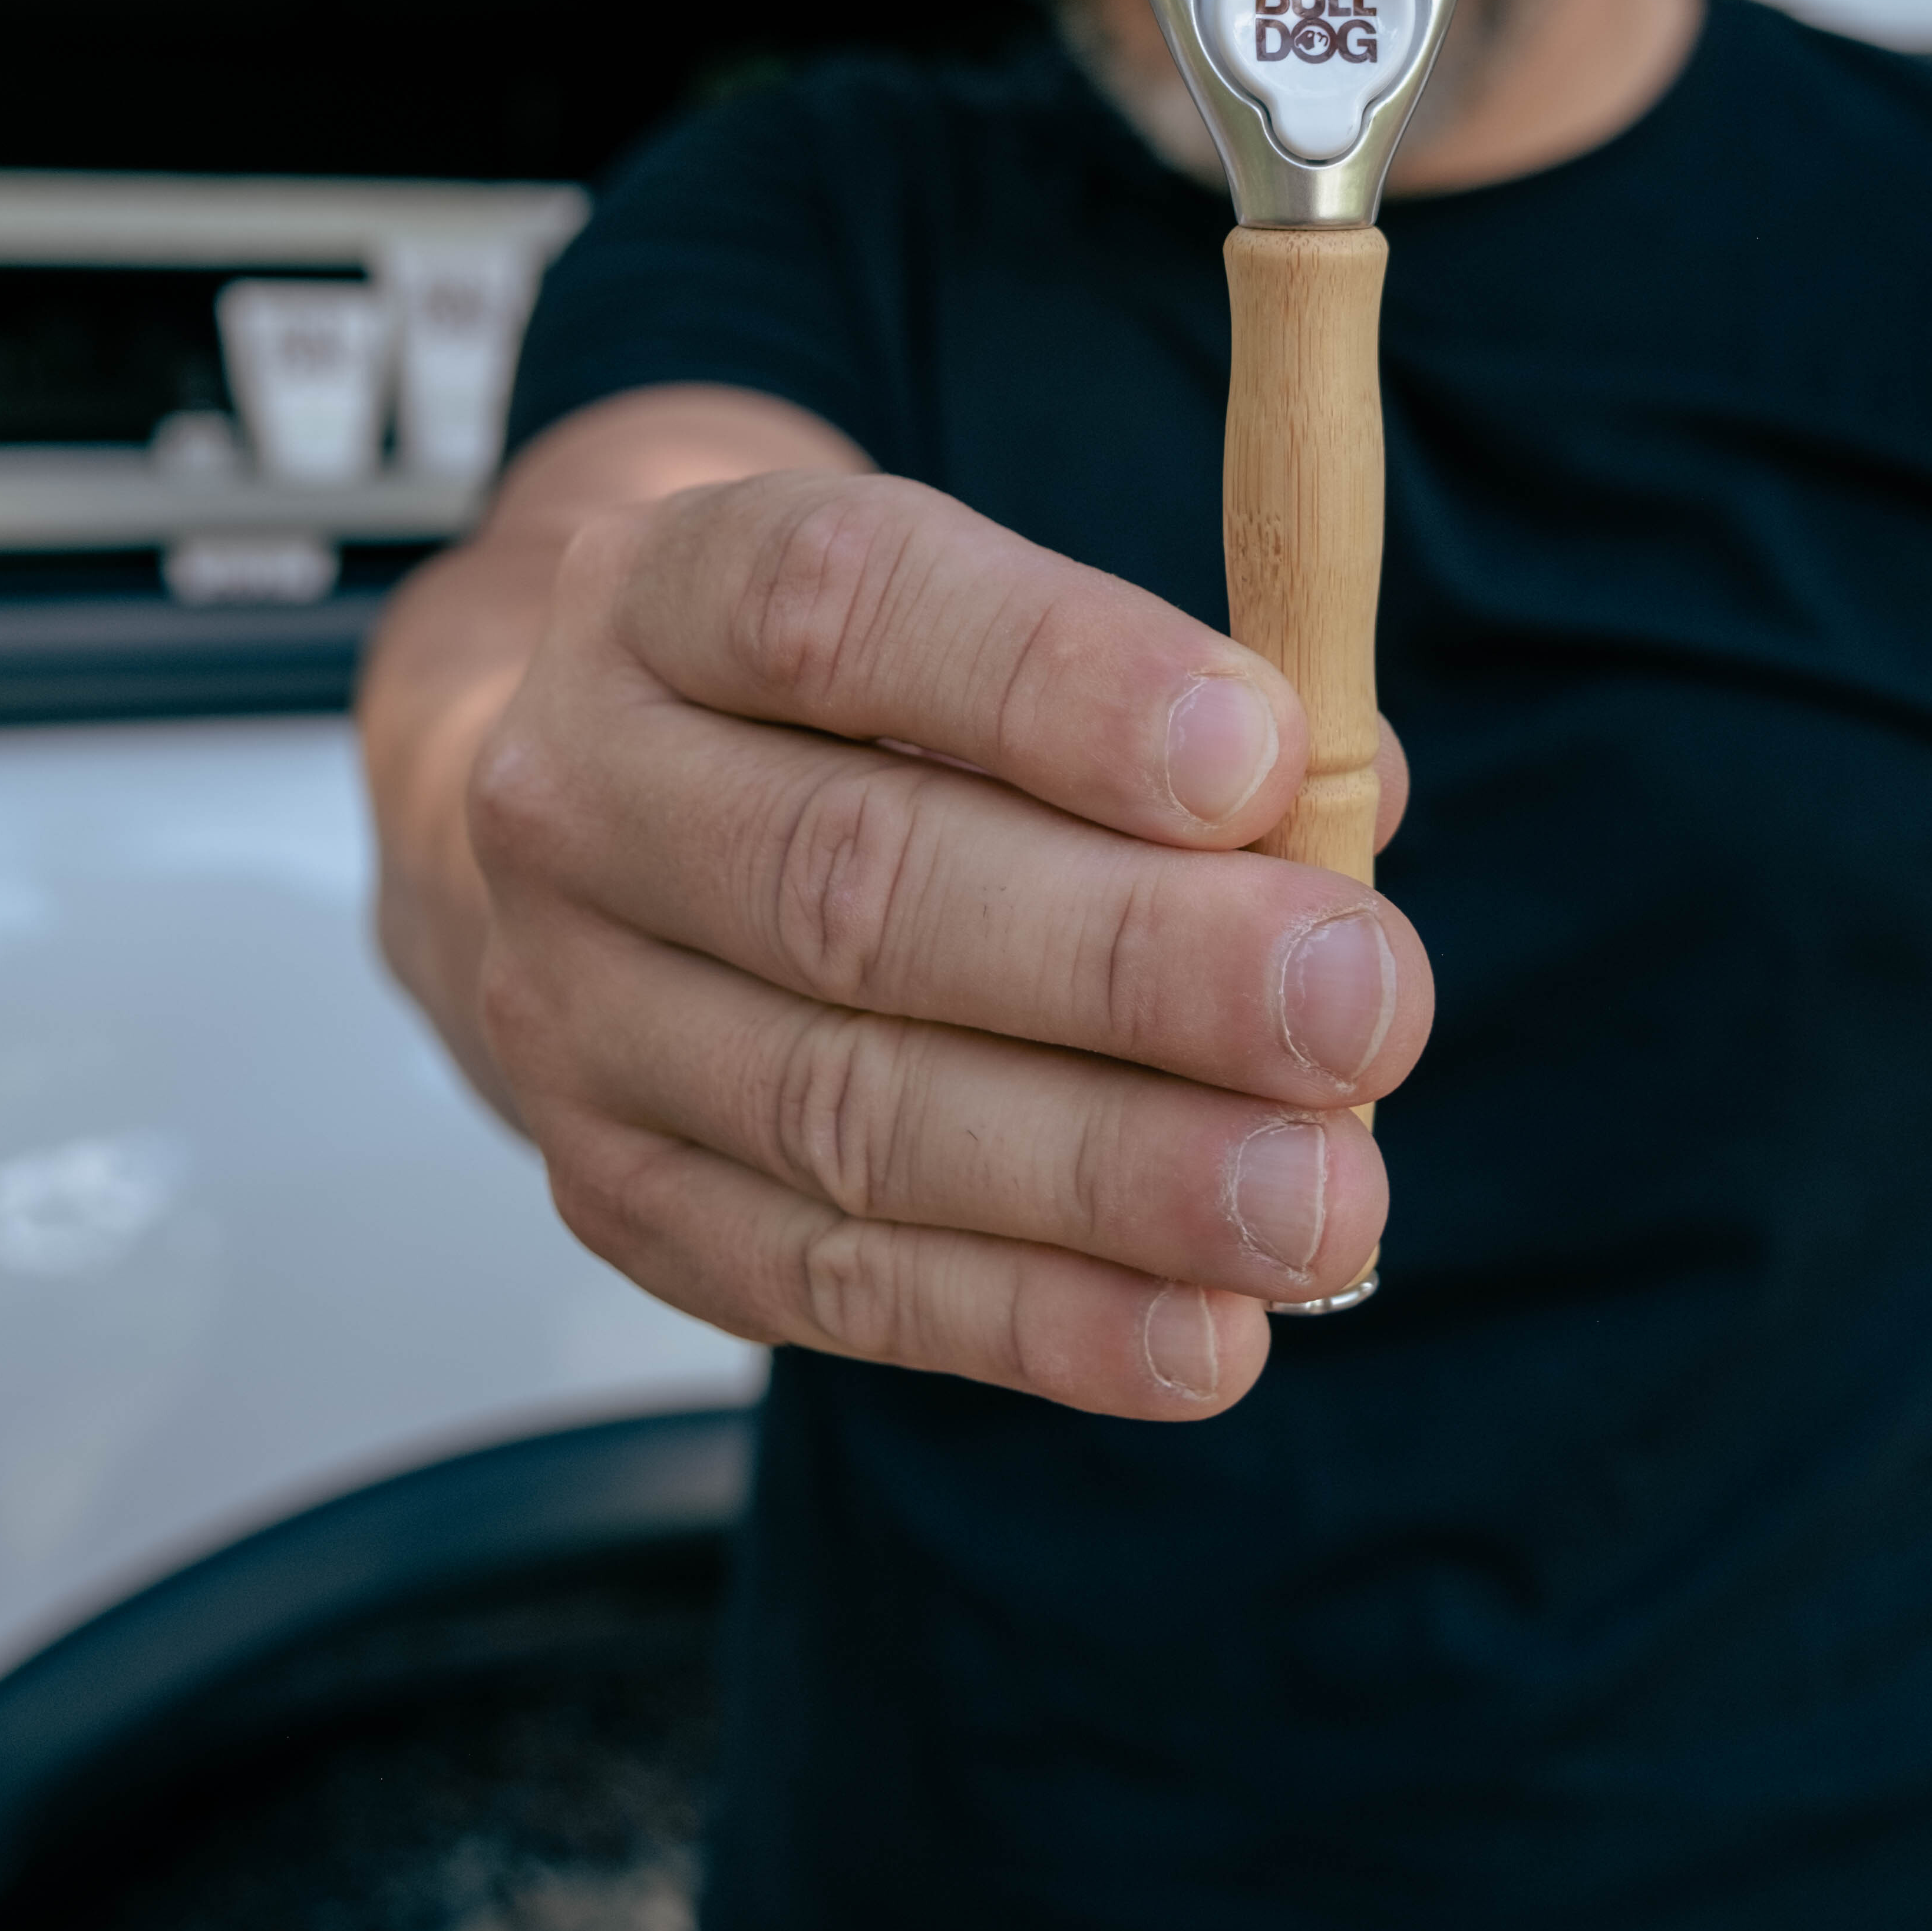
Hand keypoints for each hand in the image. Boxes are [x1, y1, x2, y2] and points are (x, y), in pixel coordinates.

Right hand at [465, 467, 1422, 1419]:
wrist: (617, 831)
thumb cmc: (878, 711)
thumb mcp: (997, 631)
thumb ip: (1183, 706)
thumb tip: (1351, 816)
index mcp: (666, 593)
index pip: (840, 605)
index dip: (1056, 681)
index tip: (1264, 760)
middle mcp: (581, 795)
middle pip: (854, 877)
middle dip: (1136, 962)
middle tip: (1358, 1010)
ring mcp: (573, 1014)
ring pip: (848, 1108)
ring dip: (1114, 1173)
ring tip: (1315, 1205)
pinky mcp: (618, 1198)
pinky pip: (830, 1282)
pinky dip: (1036, 1321)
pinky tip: (1203, 1338)